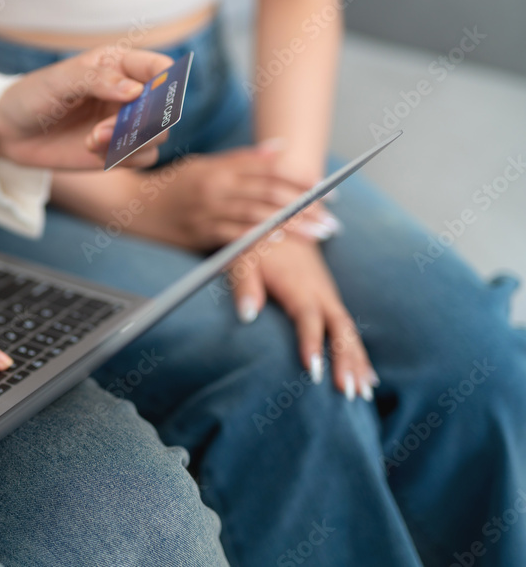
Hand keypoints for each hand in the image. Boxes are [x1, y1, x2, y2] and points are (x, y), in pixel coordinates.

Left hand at [0, 48, 174, 169]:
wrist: (11, 131)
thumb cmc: (34, 95)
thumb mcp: (60, 80)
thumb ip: (97, 80)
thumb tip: (136, 91)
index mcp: (120, 65)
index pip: (160, 68)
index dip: (167, 82)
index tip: (148, 96)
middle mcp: (131, 94)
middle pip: (166, 108)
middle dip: (144, 121)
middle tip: (107, 128)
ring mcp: (126, 124)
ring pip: (158, 136)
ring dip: (131, 142)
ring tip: (92, 140)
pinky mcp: (119, 151)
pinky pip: (142, 158)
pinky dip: (124, 157)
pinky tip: (93, 151)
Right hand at [139, 143, 340, 251]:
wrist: (130, 207)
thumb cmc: (170, 186)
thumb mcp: (204, 165)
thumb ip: (241, 159)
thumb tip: (279, 149)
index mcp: (220, 168)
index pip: (269, 172)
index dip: (300, 181)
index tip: (328, 192)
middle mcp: (216, 186)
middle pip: (269, 193)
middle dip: (305, 207)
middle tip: (332, 220)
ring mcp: (207, 210)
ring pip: (257, 214)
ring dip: (291, 226)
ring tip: (318, 235)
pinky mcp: (197, 232)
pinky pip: (232, 234)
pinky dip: (256, 237)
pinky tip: (278, 242)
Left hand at [230, 237, 377, 400]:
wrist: (281, 217)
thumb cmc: (257, 241)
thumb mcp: (243, 257)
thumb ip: (245, 285)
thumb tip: (247, 314)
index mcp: (298, 284)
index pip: (307, 317)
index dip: (311, 342)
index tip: (313, 370)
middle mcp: (320, 291)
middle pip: (339, 329)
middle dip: (346, 361)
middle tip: (348, 393)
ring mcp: (328, 295)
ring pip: (349, 332)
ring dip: (358, 362)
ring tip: (363, 394)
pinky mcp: (329, 298)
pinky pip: (348, 328)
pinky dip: (359, 353)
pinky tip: (368, 377)